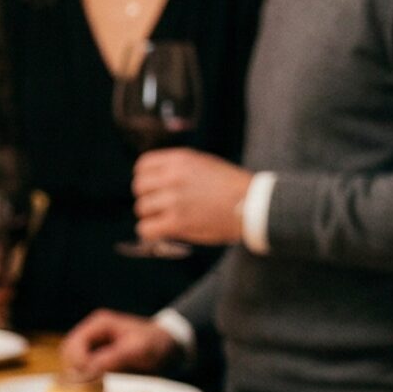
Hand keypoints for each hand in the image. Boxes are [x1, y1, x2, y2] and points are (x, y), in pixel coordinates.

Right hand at [61, 309, 177, 378]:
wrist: (172, 346)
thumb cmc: (157, 344)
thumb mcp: (137, 350)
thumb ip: (111, 358)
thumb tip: (86, 373)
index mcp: (99, 324)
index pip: (73, 345)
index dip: (78, 364)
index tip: (89, 381)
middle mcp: (92, 333)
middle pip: (69, 354)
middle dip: (76, 371)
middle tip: (89, 388)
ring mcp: (94, 345)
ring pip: (73, 364)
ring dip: (81, 377)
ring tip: (95, 388)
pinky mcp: (98, 358)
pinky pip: (84, 370)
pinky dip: (88, 379)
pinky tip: (99, 387)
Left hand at [134, 149, 250, 247]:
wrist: (254, 205)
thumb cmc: (233, 186)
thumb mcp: (204, 163)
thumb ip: (178, 168)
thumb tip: (154, 179)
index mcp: (180, 159)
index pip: (142, 165)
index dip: (145, 178)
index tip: (153, 188)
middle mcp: (173, 177)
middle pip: (138, 188)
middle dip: (148, 197)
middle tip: (162, 206)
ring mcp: (173, 199)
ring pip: (141, 208)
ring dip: (152, 216)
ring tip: (168, 218)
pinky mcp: (176, 221)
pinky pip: (146, 229)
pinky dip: (151, 232)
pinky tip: (163, 231)